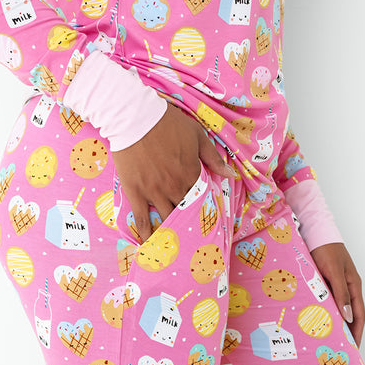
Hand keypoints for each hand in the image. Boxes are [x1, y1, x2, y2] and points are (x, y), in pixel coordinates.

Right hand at [112, 102, 235, 242]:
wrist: (134, 117)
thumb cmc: (167, 123)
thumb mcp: (197, 135)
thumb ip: (213, 158)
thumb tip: (230, 176)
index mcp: (192, 174)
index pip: (203, 199)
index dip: (205, 209)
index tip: (207, 218)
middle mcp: (176, 188)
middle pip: (187, 213)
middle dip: (191, 224)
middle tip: (194, 236)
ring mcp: (155, 193)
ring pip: (168, 220)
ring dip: (173, 233)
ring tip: (177, 245)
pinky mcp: (136, 194)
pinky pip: (142, 220)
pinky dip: (147, 235)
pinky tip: (150, 246)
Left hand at [310, 242, 364, 347]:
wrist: (315, 233)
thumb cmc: (326, 249)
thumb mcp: (334, 272)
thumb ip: (341, 294)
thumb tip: (348, 317)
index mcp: (354, 286)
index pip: (359, 316)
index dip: (357, 333)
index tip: (354, 349)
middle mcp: (347, 288)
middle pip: (349, 316)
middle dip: (347, 334)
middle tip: (341, 350)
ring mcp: (336, 286)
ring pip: (337, 311)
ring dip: (334, 325)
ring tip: (328, 341)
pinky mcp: (324, 284)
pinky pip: (326, 303)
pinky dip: (323, 314)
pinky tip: (317, 323)